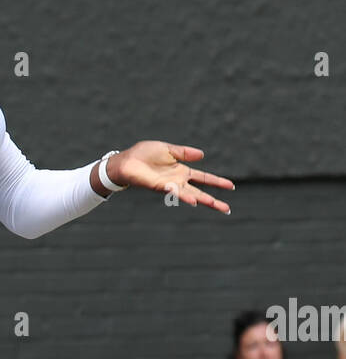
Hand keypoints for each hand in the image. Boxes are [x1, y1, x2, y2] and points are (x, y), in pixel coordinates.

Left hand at [107, 143, 233, 213]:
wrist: (127, 160)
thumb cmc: (145, 154)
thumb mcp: (168, 149)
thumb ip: (184, 152)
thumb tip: (202, 155)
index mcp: (182, 171)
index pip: (203, 178)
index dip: (217, 182)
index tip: (231, 186)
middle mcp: (178, 181)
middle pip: (200, 192)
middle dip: (214, 200)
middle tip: (227, 209)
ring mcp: (170, 185)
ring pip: (190, 195)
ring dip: (203, 200)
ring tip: (215, 205)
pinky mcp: (160, 186)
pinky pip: (174, 192)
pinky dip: (183, 195)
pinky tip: (192, 200)